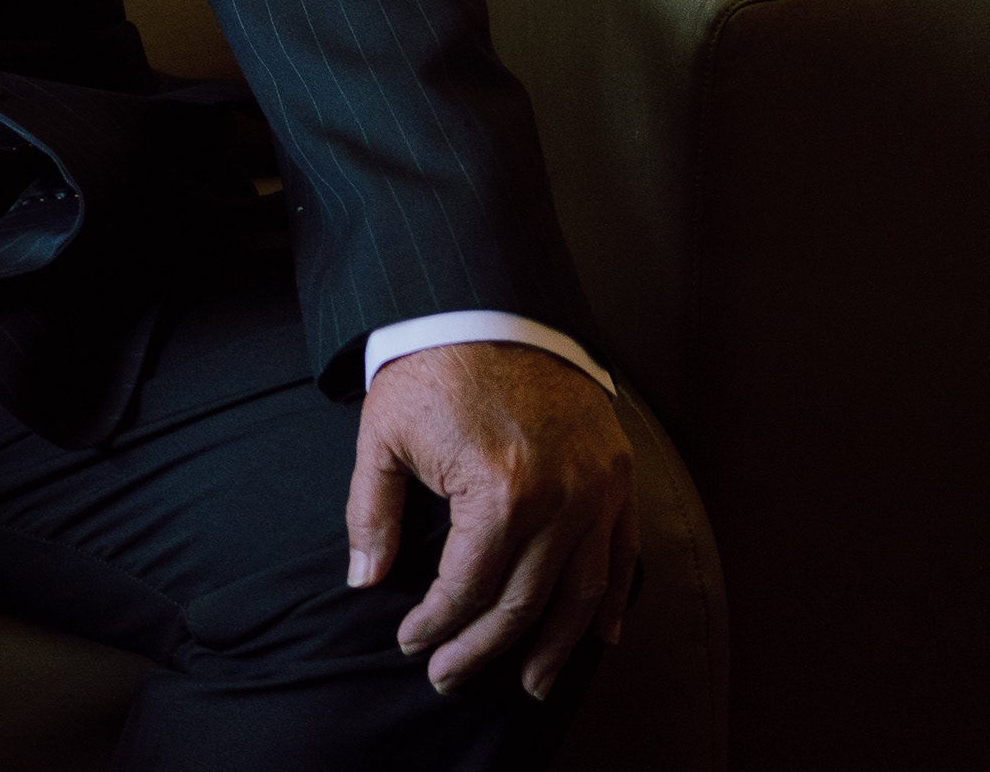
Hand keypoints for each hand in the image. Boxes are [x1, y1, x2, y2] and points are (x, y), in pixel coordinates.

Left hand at [347, 341, 637, 698]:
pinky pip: (622, 553)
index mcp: (498, 492)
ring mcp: (597, 489)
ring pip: (581, 592)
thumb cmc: (429, 369)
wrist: (488, 306)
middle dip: (484, 649)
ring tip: (530, 683)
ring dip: (555, 645)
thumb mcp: (382, 438)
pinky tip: (599, 637)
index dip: (437, 624)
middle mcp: (559, 500)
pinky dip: (612, 600)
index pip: (468, 587)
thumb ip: (373, 515)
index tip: (411, 643)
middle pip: (523, 602)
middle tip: (451, 677)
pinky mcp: (617, 475)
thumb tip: (366, 581)